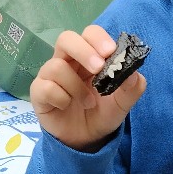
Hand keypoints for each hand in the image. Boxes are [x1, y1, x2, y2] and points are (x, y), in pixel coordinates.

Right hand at [30, 24, 145, 150]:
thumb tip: (133, 74)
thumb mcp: (123, 103)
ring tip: (89, 103)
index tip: (111, 52)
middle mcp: (68, 61)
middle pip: (66, 39)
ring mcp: (50, 75)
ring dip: (77, 87)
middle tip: (98, 68)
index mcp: (89, 56)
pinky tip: (67, 106)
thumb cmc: (102, 113)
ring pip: (56, 66)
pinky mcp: (39, 92)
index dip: (98, 39)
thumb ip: (132, 87)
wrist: (87, 139)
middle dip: (83, 50)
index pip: (89, 34)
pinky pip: (45, 87)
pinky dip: (61, 98)